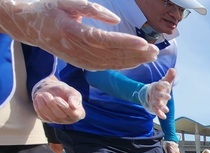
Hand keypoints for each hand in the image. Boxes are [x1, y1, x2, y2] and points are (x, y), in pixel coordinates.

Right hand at [0, 0, 157, 70]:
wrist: (31, 28)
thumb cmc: (50, 10)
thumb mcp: (68, 2)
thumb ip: (92, 9)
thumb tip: (115, 20)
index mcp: (73, 32)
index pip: (104, 40)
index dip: (125, 43)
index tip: (143, 42)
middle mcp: (77, 49)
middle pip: (112, 54)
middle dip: (136, 54)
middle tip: (155, 50)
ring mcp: (80, 59)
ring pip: (111, 63)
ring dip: (134, 61)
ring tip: (152, 56)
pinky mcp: (83, 64)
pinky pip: (106, 66)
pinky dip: (123, 65)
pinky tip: (137, 61)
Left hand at [32, 78, 84, 123]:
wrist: (53, 91)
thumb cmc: (64, 91)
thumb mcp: (71, 92)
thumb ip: (74, 98)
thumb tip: (74, 106)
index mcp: (79, 113)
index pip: (74, 114)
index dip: (65, 107)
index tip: (57, 98)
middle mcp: (70, 119)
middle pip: (61, 116)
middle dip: (52, 104)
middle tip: (46, 94)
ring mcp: (59, 121)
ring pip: (51, 117)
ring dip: (44, 105)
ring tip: (41, 95)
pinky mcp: (48, 120)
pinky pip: (43, 116)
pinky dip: (38, 108)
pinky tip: (38, 99)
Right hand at [137, 68, 174, 118]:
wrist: (150, 93)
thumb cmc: (160, 87)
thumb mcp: (165, 82)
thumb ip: (169, 77)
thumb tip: (173, 69)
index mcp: (157, 86)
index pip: (159, 84)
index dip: (163, 84)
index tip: (167, 84)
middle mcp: (154, 93)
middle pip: (158, 95)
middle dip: (162, 96)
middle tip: (169, 97)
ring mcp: (154, 100)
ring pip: (156, 104)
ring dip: (161, 107)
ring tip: (167, 110)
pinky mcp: (154, 107)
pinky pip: (156, 111)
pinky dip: (159, 114)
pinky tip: (164, 117)